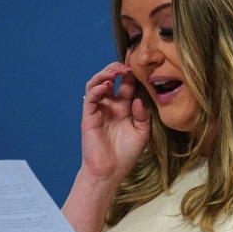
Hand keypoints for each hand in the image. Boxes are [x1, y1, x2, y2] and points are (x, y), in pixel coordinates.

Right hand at [80, 51, 151, 183]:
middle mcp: (110, 105)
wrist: (110, 171)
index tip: (139, 60)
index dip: (131, 72)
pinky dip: (97, 89)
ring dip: (105, 74)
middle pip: (110, 78)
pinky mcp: (89, 116)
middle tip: (128, 64)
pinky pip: (90, 98)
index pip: (126, 84)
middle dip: (117, 68)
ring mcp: (98, 109)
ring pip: (97, 84)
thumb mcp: (142, 133)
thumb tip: (139, 100)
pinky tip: (106, 86)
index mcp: (123, 107)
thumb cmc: (125, 154)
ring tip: (115, 71)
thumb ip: (143, 116)